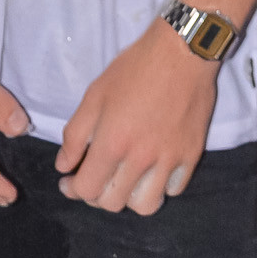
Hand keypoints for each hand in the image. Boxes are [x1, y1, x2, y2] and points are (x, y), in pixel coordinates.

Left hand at [55, 18, 219, 214]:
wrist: (182, 51)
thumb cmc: (134, 69)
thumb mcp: (95, 94)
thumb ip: (75, 134)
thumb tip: (64, 167)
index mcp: (113, 142)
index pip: (87, 190)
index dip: (73, 189)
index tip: (70, 181)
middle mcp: (141, 158)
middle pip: (113, 203)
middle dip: (98, 195)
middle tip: (96, 177)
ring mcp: (170, 159)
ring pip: (146, 206)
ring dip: (130, 198)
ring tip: (126, 181)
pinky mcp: (192, 154)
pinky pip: (174, 190)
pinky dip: (161, 187)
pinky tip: (154, 171)